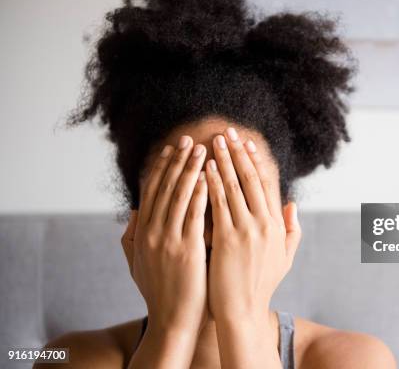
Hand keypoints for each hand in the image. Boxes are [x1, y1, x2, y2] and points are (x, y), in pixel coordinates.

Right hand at [121, 135, 208, 334]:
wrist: (172, 319)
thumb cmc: (158, 291)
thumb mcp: (137, 262)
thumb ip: (131, 236)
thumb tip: (134, 211)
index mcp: (142, 232)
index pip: (152, 191)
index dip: (162, 167)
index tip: (172, 148)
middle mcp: (152, 232)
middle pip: (165, 187)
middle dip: (177, 160)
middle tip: (188, 138)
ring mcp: (168, 240)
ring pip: (180, 195)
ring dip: (190, 168)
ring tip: (202, 148)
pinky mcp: (187, 249)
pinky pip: (195, 214)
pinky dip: (200, 193)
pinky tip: (208, 176)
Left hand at [205, 127, 301, 323]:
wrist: (243, 312)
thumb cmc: (261, 285)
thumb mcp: (285, 257)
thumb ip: (292, 230)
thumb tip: (292, 204)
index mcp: (278, 225)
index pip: (267, 184)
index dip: (255, 161)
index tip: (246, 143)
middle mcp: (265, 224)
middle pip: (251, 179)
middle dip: (238, 153)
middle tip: (228, 132)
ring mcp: (247, 231)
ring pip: (234, 187)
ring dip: (222, 162)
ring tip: (213, 142)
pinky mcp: (227, 239)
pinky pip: (218, 204)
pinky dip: (211, 184)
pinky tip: (203, 169)